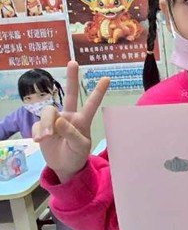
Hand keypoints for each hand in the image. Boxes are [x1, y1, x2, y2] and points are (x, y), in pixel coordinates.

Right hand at [32, 60, 108, 182]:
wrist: (64, 166)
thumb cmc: (76, 155)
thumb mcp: (80, 147)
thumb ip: (72, 134)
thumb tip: (58, 120)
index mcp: (82, 121)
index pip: (91, 104)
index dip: (98, 92)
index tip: (107, 78)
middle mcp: (69, 116)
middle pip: (70, 94)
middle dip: (71, 78)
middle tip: (73, 62)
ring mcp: (55, 121)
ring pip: (49, 111)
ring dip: (47, 123)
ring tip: (46, 137)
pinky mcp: (43, 127)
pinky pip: (38, 124)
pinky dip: (38, 131)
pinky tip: (39, 140)